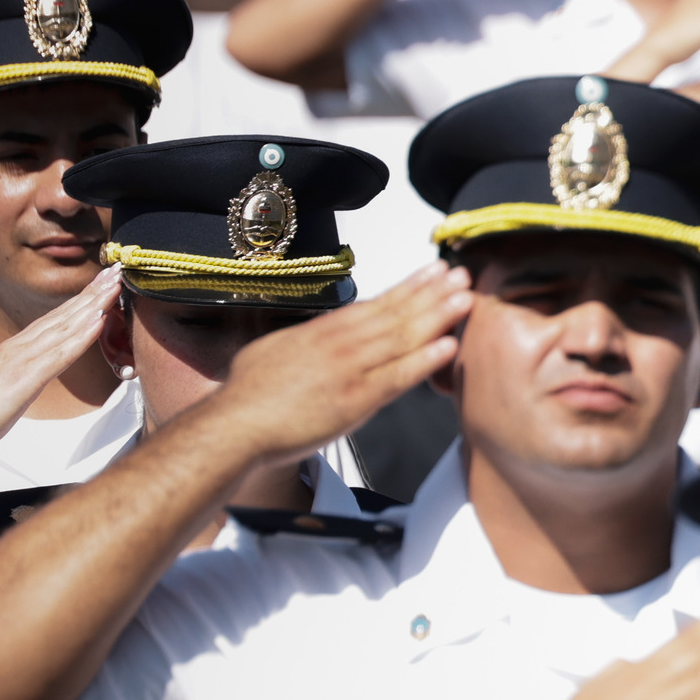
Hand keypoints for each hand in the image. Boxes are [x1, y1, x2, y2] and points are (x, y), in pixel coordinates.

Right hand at [0, 265, 122, 465]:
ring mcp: (21, 359)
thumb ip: (21, 374)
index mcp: (13, 350)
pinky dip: (81, 336)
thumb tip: (34, 372)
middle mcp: (18, 348)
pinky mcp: (25, 377)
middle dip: (90, 293)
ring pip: (63, 326)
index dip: (78, 301)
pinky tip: (99, 320)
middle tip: (115, 271)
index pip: (53, 320)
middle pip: (61, 315)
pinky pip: (59, 353)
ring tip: (114, 285)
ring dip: (92, 304)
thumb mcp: (3, 387)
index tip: (100, 285)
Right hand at [206, 262, 472, 461]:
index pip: (375, 304)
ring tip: (466, 298)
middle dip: (432, 293)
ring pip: (402, 337)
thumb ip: (309, 341)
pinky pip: (397, 377)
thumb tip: (322, 334)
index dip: (408, 288)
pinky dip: (424, 360)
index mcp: (323, 331)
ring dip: (437, 316)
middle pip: (396, 314)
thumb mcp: (279, 350)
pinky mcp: (355, 401)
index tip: (432, 273)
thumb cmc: (249, 395)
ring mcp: (350, 370)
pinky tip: (448, 346)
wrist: (234, 426)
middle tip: (461, 274)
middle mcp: (340, 344)